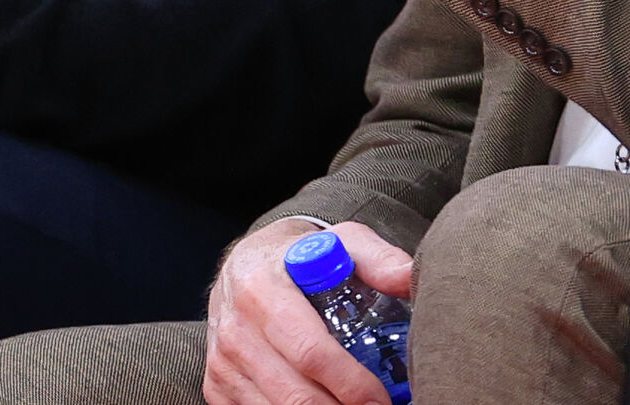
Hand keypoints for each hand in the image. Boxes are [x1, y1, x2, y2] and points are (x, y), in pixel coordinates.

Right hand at [204, 218, 413, 404]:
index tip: (380, 399)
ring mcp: (222, 361)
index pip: (310, 350)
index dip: (349, 381)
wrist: (246, 263)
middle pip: (293, 393)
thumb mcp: (342, 241)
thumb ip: (379, 259)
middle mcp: (235, 329)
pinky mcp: (216, 384)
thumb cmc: (302, 255)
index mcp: (263, 289)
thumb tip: (412, 278)